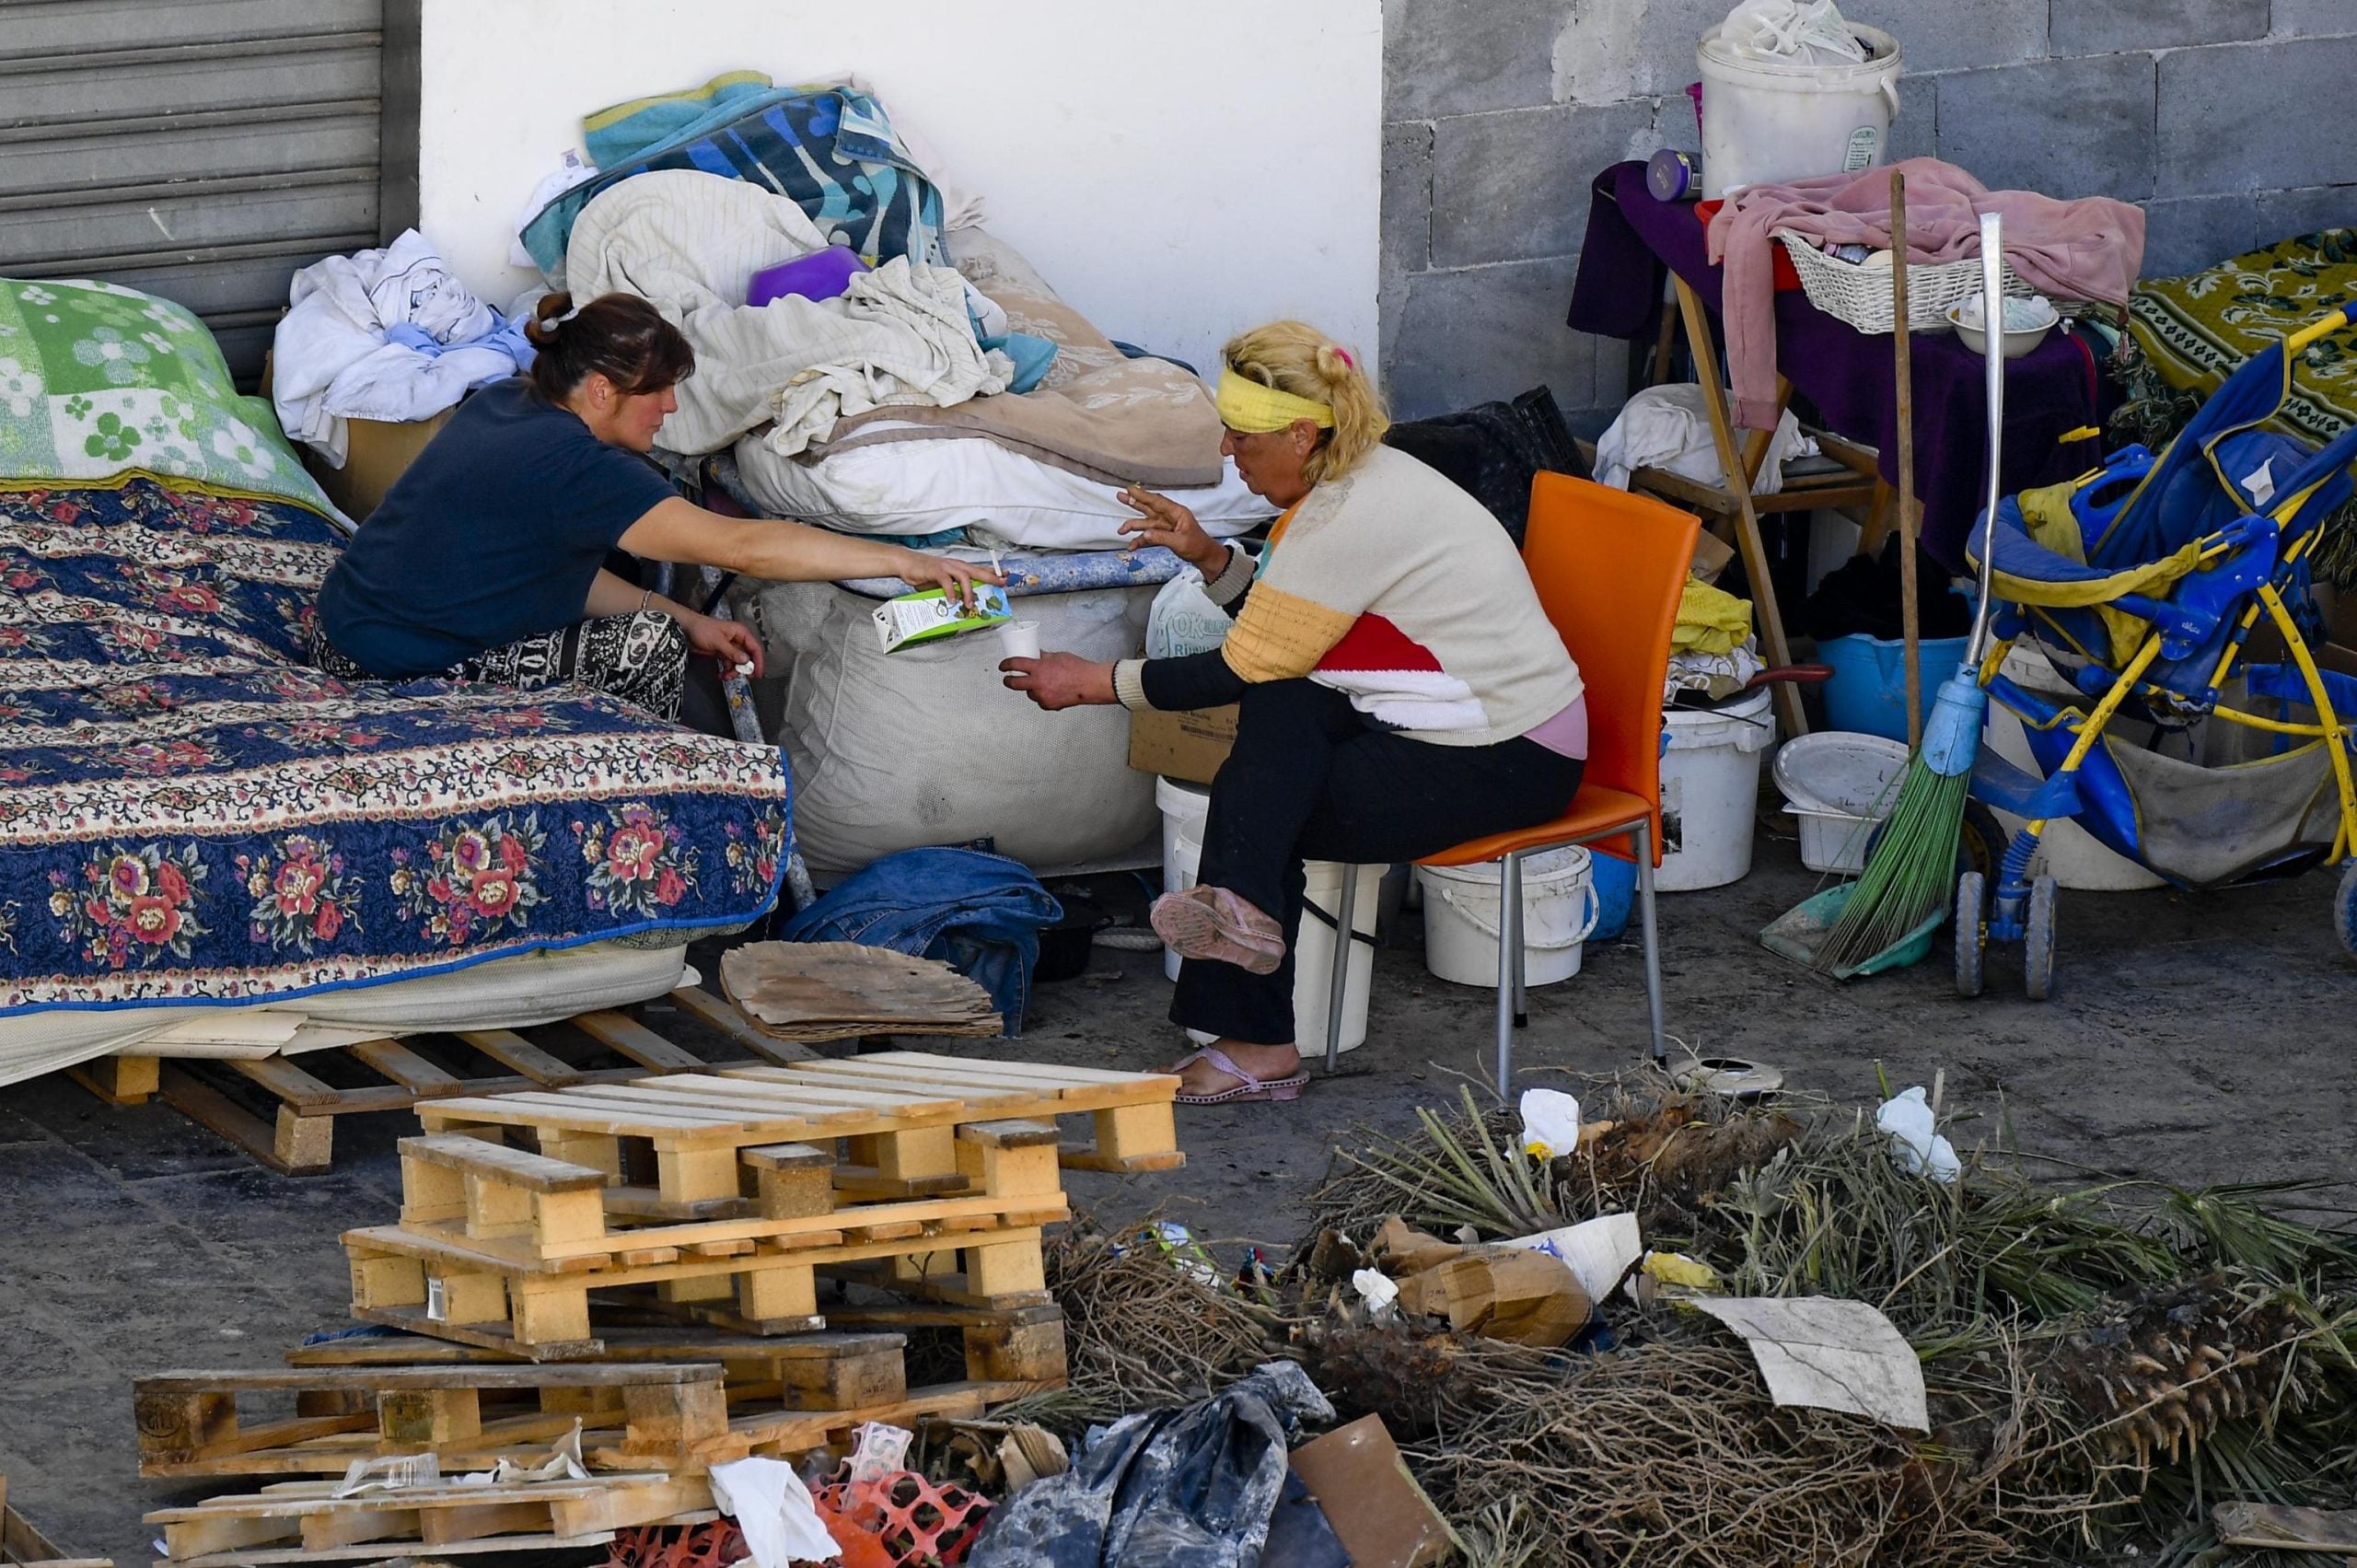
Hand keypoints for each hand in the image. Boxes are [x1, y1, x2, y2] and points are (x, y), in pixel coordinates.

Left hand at [681, 612, 762, 678]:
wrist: (686, 629)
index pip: (755, 648)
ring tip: (725, 676)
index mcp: (740, 633)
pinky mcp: (722, 653)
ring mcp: (730, 647)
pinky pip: (729, 664)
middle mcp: (737, 640)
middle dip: (743, 668)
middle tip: (739, 676)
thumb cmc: (701, 628)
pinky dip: (726, 671)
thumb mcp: (718, 641)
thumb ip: (732, 652)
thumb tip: (746, 661)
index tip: (757, 673)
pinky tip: (721, 674)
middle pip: (748, 657)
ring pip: (738, 663)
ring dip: (733, 671)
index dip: (758, 661)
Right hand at [897, 549, 1004, 612]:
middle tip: (1001, 583)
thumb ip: (953, 589)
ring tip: (970, 604)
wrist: (907, 563)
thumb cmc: (925, 573)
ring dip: (969, 591)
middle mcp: (955, 565)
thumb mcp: (943, 582)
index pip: (980, 569)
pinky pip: (946, 582)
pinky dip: (951, 592)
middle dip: (991, 577)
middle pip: (977, 570)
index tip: (1005, 576)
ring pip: (964, 576)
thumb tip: (962, 602)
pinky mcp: (936, 571)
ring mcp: (946, 567)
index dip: (994, 572)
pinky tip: (952, 600)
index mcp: (958, 567)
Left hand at [1000, 652, 1114, 709]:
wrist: (1089, 684)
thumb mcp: (1057, 656)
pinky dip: (1043, 697)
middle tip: (1008, 679)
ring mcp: (1042, 696)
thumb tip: (1035, 655)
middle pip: (1014, 684)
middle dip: (1008, 681)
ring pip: (1029, 693)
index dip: (1006, 665)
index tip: (1003, 666)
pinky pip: (1040, 701)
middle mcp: (1038, 683)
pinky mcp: (1049, 705)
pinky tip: (1052, 691)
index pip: (1015, 664)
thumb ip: (1044, 657)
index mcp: (1039, 668)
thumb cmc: (1077, 669)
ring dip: (1031, 689)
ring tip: (1043, 684)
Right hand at [1118, 486, 1224, 572]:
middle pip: (1149, 507)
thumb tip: (1145, 534)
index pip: (1157, 502)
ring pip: (1146, 523)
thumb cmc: (1198, 546)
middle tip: (1120, 496)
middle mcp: (1170, 517)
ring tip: (1121, 530)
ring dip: (1134, 526)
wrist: (1205, 557)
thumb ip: (1162, 537)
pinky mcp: (1164, 536)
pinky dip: (1140, 541)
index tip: (1130, 489)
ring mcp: (1166, 526)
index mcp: (1177, 513)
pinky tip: (1132, 546)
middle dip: (1134, 502)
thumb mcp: (1181, 542)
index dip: (1143, 495)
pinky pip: (1149, 537)